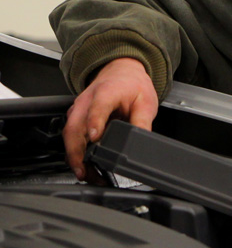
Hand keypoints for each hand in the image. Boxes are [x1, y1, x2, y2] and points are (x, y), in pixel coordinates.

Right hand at [63, 57, 158, 180]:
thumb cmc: (132, 86)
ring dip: (74, 156)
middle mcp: (86, 101)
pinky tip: (85, 166)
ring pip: (69, 135)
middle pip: (74, 127)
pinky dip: (75, 152)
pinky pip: (71, 136)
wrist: (122, 72)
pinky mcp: (76, 117)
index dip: (95, 123)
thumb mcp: (145, 102)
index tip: (95, 138)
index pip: (97, 108)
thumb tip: (141, 140)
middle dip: (76, 152)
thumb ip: (142, 121)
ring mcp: (78, 109)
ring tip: (86, 175)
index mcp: (106, 92)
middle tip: (85, 172)